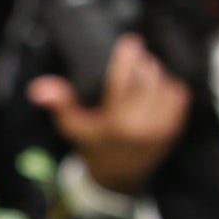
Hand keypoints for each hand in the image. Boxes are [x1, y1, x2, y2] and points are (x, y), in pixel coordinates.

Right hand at [29, 34, 193, 194]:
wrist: (120, 177)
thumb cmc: (94, 147)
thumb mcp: (73, 127)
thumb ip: (60, 104)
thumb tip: (38, 88)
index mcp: (116, 122)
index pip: (124, 80)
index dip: (128, 57)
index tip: (131, 41)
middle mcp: (141, 124)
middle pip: (150, 80)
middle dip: (144, 64)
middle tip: (138, 56)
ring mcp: (161, 129)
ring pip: (167, 87)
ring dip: (159, 75)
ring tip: (148, 70)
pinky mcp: (174, 131)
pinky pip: (180, 100)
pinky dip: (172, 88)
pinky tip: (162, 84)